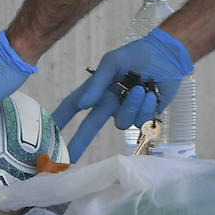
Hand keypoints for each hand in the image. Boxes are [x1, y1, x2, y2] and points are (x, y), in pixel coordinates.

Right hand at [51, 28, 192, 161]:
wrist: (168, 56)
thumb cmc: (138, 55)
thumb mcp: (113, 62)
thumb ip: (97, 82)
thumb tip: (83, 104)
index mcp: (98, 89)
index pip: (74, 105)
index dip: (60, 118)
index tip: (45, 134)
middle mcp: (110, 103)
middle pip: (90, 126)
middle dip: (79, 142)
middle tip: (69, 159)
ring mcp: (127, 110)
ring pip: (121, 123)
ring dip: (131, 106)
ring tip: (140, 88)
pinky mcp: (144, 116)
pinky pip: (139, 121)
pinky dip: (146, 108)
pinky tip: (151, 93)